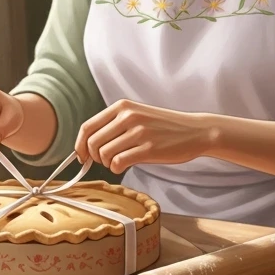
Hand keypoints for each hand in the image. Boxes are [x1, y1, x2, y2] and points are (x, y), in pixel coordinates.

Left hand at [75, 99, 215, 174]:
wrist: (195, 130)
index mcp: (122, 107)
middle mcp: (128, 116)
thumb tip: (88, 144)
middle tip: (104, 161)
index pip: (87, 127)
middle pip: (93, 143)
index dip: (79, 145)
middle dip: (94, 157)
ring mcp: (139, 132)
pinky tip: (125, 166)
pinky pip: (119, 162)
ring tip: (118, 162)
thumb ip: (115, 124)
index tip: (81, 156)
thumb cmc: (164, 126)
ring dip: (107, 163)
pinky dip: (117, 168)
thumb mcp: (137, 114)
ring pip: (104, 154)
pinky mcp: (148, 148)